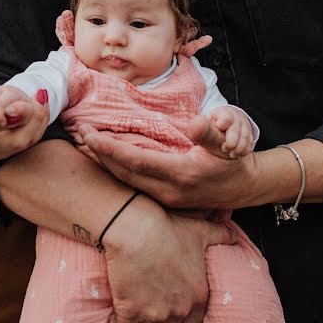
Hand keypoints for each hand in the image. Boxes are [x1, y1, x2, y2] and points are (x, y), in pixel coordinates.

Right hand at [0, 64, 49, 167]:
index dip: (0, 121)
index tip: (12, 105)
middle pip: (15, 141)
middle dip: (32, 118)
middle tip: (39, 95)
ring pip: (25, 143)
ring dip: (38, 120)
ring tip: (41, 98)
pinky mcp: (6, 154)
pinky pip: (27, 142)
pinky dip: (37, 125)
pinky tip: (39, 107)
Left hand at [78, 116, 261, 208]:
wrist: (243, 189)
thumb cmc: (233, 162)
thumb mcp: (227, 145)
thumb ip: (210, 134)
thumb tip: (196, 122)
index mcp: (181, 174)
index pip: (137, 161)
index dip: (111, 149)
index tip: (90, 134)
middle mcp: (168, 190)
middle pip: (124, 173)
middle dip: (99, 154)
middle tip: (79, 132)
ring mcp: (165, 198)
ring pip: (126, 181)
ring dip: (104, 162)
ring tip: (86, 142)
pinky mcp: (163, 200)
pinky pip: (133, 184)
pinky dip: (116, 170)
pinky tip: (105, 158)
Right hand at [103, 195, 236, 322]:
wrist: (136, 230)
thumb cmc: (167, 229)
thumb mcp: (201, 230)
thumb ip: (221, 236)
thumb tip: (234, 237)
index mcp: (198, 296)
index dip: (180, 318)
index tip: (169, 308)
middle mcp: (179, 310)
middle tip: (149, 308)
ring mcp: (154, 314)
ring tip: (134, 309)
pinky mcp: (130, 312)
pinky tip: (119, 314)